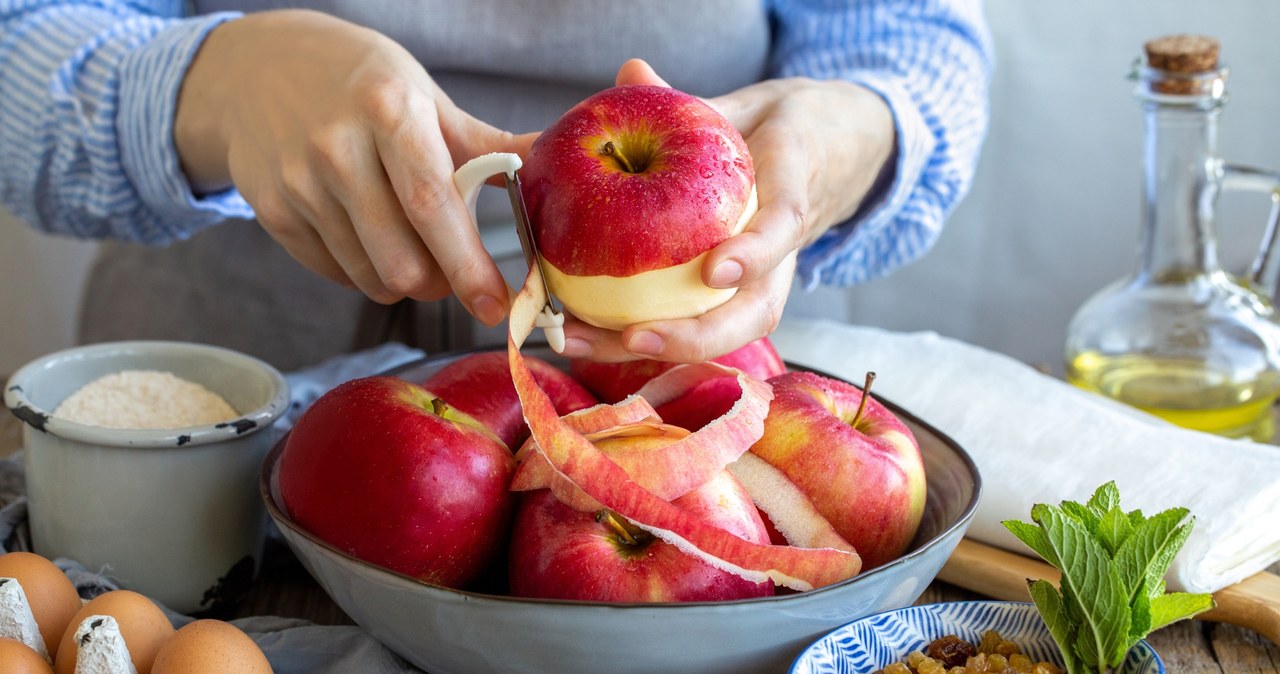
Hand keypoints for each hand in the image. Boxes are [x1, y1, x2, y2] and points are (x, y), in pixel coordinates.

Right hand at [175, 10, 534, 325]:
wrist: (256, 66)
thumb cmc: (361, 83)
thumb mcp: (424, 98)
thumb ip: (487, 145)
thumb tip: (554, 169)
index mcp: (388, 111)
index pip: (431, 203)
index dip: (467, 264)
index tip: (497, 305)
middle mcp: (336, 148)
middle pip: (401, 261)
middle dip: (440, 283)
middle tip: (455, 270)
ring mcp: (298, 184)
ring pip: (370, 279)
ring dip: (404, 281)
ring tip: (409, 243)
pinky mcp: (271, 212)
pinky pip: (338, 274)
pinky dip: (364, 270)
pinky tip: (366, 233)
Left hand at [561, 59, 894, 362]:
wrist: (827, 158)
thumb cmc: (778, 134)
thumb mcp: (744, 108)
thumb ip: (691, 103)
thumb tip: (630, 73)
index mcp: (791, 191)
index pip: (783, 225)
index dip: (754, 253)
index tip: (715, 272)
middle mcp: (783, 254)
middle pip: (755, 312)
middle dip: (695, 336)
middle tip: (635, 337)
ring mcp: (765, 282)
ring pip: (726, 333)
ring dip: (657, 349)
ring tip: (587, 343)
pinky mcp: (739, 298)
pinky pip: (697, 326)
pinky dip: (645, 337)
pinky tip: (585, 335)